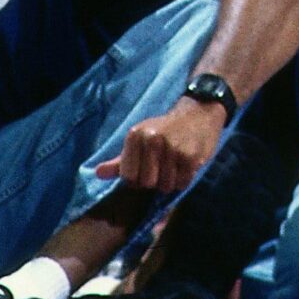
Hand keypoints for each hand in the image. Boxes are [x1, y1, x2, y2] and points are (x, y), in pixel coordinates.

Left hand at [93, 98, 227, 194]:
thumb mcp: (141, 138)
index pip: (128, 176)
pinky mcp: (190, 157)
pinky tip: (186, 166)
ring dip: (170, 182)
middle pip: (146, 183)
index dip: (137, 179)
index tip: (147, 169)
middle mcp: (152, 140)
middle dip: (155, 181)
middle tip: (163, 168)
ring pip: (165, 186)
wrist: (200, 112)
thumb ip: (121, 160)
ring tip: (175, 166)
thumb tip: (98, 174)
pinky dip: (184, 180)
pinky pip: (182, 183)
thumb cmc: (167, 128)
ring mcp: (172, 148)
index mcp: (135, 135)